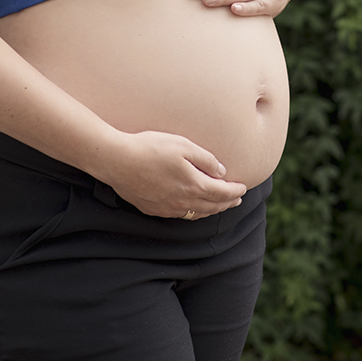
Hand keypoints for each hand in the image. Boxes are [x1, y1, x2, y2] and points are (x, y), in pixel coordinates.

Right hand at [100, 130, 246, 218]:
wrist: (118, 160)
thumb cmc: (150, 148)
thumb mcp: (182, 145)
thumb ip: (205, 159)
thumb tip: (221, 172)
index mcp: (193, 185)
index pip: (222, 193)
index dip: (235, 191)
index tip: (243, 188)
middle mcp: (183, 202)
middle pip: (211, 206)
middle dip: (227, 203)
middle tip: (237, 199)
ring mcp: (168, 208)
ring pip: (196, 214)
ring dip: (211, 209)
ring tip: (219, 205)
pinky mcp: (154, 209)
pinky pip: (180, 215)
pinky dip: (193, 212)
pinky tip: (192, 207)